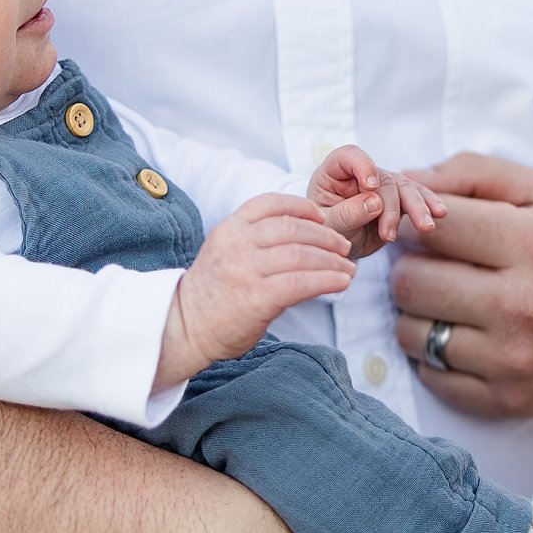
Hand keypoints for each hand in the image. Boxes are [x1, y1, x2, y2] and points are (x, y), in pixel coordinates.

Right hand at [161, 195, 354, 385]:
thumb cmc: (212, 294)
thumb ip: (256, 242)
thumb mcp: (225, 253)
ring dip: (332, 261)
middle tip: (343, 247)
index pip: (271, 204)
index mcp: (229, 229)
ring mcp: (246, 270)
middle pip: (292, 228)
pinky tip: (341, 283)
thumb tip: (306, 241)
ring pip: (301, 255)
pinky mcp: (257, 298)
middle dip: (325, 236)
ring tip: (347, 269)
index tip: (322, 215)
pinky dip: (327, 280)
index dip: (302, 206)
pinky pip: (301, 283)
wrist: (184, 328)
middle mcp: (237, 244)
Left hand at [307, 144, 444, 259]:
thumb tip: (374, 203)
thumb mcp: (329, 226)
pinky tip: (440, 214)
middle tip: (389, 235)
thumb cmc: (327, 231)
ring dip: (417, 207)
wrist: (340, 244)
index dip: (362, 165)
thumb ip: (347, 214)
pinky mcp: (398, 198)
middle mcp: (361, 173)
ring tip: (426, 227)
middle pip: (383, 179)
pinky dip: (428, 205)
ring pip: (405, 187)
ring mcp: (382, 183)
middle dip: (391, 207)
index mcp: (334, 172)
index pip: (350, 156)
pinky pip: (417, 197)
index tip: (370, 185)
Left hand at [389, 152, 532, 418]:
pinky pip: (433, 376)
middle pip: (410, 283)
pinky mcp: (511, 400)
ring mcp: (516, 361)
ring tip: (452, 301)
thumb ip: (476, 174)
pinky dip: (437, 355)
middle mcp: (525, 306)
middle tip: (437, 265)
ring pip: (412, 332)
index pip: (431, 228)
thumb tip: (405, 179)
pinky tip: (465, 335)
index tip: (425, 227)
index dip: (416, 223)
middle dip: (413, 268)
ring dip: (420, 314)